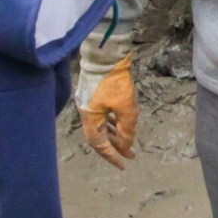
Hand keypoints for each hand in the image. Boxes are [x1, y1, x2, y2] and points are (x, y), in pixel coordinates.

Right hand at [75, 40, 136, 168]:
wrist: (106, 53)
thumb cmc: (115, 80)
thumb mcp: (126, 108)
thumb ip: (127, 130)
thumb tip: (126, 145)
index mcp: (90, 118)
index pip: (99, 144)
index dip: (111, 156)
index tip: (124, 164)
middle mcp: (86, 112)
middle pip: (100, 136)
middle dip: (116, 146)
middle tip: (131, 155)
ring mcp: (89, 102)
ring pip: (103, 125)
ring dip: (116, 134)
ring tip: (129, 142)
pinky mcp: (95, 93)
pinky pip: (103, 114)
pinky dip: (113, 121)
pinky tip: (122, 125)